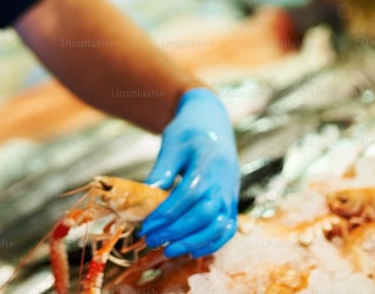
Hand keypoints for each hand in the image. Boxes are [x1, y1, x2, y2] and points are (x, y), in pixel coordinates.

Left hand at [139, 88, 239, 257]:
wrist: (212, 123)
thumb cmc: (188, 132)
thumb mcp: (171, 145)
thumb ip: (161, 172)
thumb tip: (142, 199)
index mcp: (207, 163)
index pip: (188, 195)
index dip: (167, 214)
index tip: (147, 227)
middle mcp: (223, 181)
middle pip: (203, 214)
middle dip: (176, 232)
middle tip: (151, 240)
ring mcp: (230, 193)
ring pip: (218, 225)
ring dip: (193, 242)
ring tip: (168, 250)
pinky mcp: (231, 202)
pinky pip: (227, 228)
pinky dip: (212, 243)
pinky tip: (191, 250)